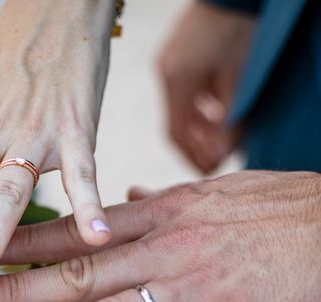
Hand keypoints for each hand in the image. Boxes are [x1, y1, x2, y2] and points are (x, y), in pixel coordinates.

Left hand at [0, 171, 320, 301]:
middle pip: (75, 271)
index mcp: (159, 217)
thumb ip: (161, 202)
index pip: (76, 229)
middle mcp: (164, 250)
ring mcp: (194, 291)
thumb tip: (125, 198)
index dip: (23, 243)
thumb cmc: (282, 211)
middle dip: (16, 287)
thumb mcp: (213, 193)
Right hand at [158, 2, 256, 171]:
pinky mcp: (173, 57)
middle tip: (216, 158)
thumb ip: (228, 119)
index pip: (176, 134)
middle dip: (196, 144)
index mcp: (176, 81)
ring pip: (179, 108)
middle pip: (175, 123)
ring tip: (220, 137)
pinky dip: (197, 107)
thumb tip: (221, 154)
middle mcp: (164, 74)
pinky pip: (181, 91)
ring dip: (198, 126)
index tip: (207, 169)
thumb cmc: (239, 29)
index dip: (191, 157)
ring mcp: (166, 64)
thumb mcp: (238, 78)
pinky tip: (215, 111)